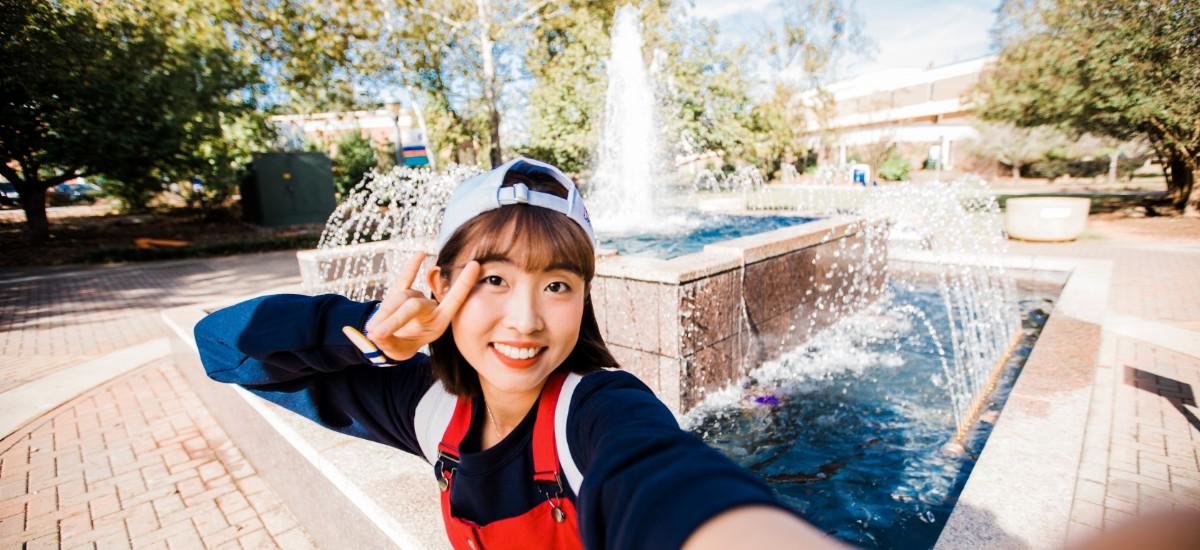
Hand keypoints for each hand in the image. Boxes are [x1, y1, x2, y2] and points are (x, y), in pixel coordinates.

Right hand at [359, 252, 479, 361]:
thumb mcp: (397, 350)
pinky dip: (411, 268)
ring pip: (400, 299)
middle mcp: (429, 307)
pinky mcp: (399, 292)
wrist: (391, 341)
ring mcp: (414, 297)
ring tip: (371, 332)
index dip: (463, 283)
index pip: (454, 301)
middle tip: (377, 334)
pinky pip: (404, 279)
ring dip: (384, 315)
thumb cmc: (400, 346)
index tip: (475, 264)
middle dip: (394, 320)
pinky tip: (420, 254)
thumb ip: (389, 342)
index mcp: (438, 322)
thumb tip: (376, 333)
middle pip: (413, 305)